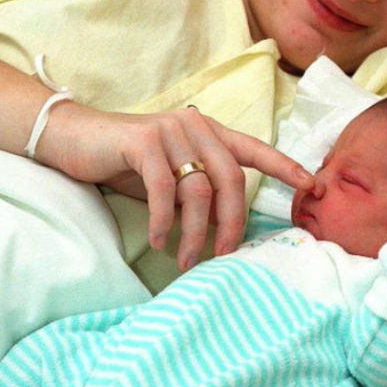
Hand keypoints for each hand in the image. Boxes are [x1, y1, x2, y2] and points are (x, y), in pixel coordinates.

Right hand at [41, 104, 313, 270]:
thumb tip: (227, 230)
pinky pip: (164, 189)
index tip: (312, 186)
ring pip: (199, 189)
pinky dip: (165, 220)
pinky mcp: (142, 141)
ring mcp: (169, 130)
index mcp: (209, 132)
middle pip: (232, 179)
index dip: (285, 167)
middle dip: (232, 224)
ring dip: (195, 232)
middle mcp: (195, 126)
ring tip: (187, 261)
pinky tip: (160, 241)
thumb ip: (200, 193)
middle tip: (225, 257)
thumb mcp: (172, 178)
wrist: (74, 139)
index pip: (255, 149)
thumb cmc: (127, 163)